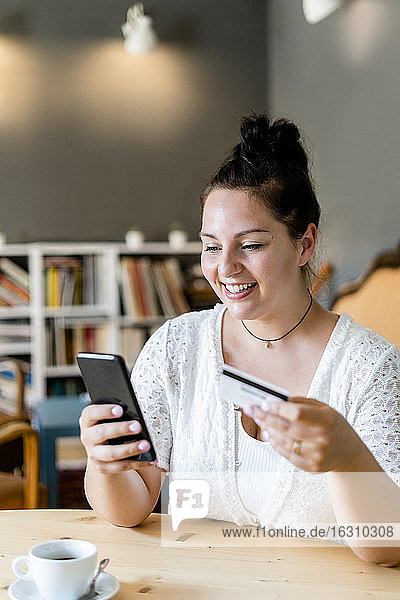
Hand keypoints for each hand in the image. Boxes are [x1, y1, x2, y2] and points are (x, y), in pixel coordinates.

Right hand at [79, 403, 157, 473]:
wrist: (101, 447)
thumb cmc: (109, 424)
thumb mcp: (108, 416)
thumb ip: (117, 413)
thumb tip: (135, 413)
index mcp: (87, 420)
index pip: (91, 413)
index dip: (105, 411)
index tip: (120, 410)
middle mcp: (87, 437)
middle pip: (102, 433)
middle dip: (121, 429)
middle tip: (137, 426)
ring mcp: (94, 454)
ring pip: (111, 453)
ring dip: (129, 449)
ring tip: (146, 445)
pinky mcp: (103, 467)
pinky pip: (121, 466)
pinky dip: (137, 463)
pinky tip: (150, 460)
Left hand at [244, 397, 364, 472]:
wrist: (349, 453)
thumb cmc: (334, 426)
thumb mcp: (324, 408)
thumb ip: (301, 403)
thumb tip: (277, 399)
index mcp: (326, 420)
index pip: (297, 413)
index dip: (278, 408)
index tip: (264, 403)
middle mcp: (322, 438)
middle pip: (286, 428)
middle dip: (265, 417)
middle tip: (253, 410)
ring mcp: (316, 455)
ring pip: (284, 442)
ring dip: (268, 430)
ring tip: (260, 421)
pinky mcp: (311, 467)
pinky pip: (287, 455)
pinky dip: (275, 444)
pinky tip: (269, 435)